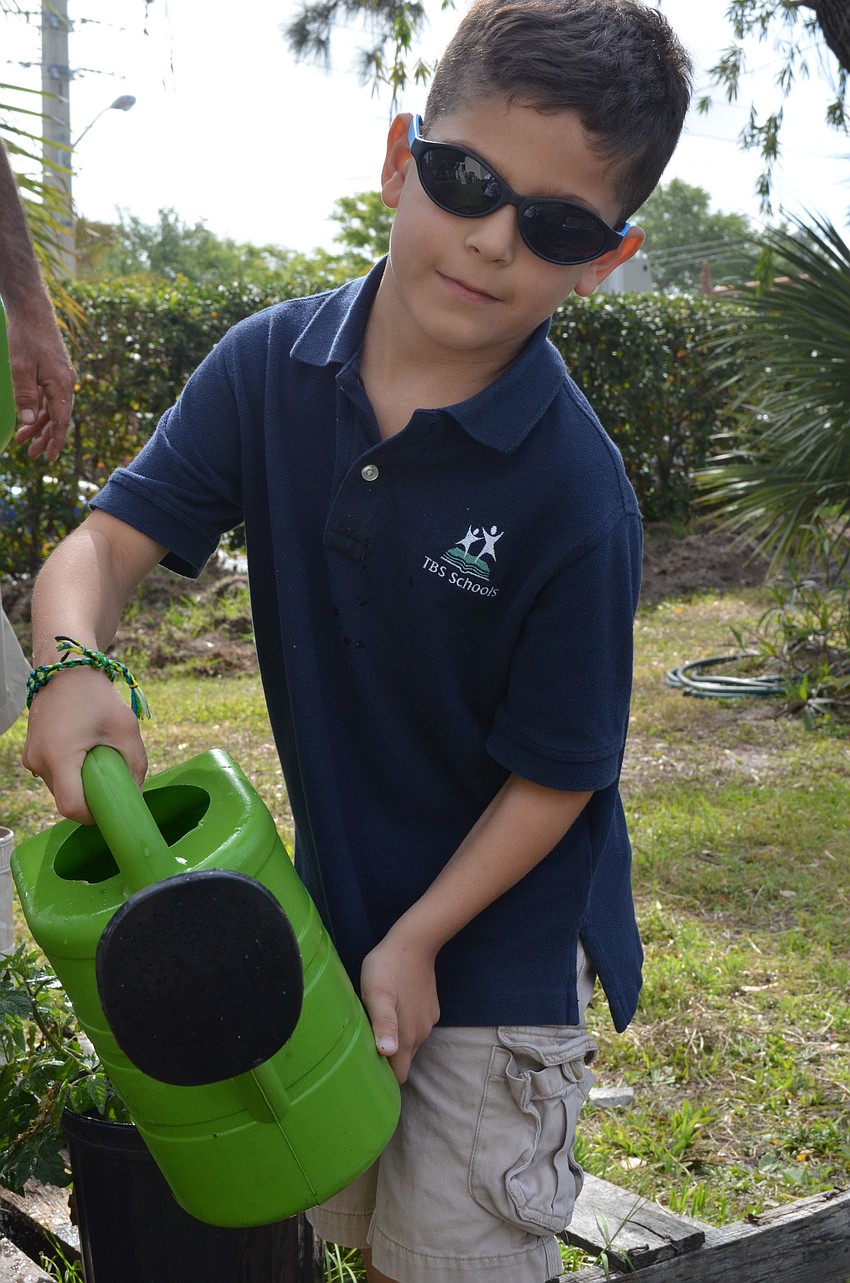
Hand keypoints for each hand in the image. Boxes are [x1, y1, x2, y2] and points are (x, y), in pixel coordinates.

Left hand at [9, 303, 75, 461]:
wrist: (33, 311)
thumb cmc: (26, 338)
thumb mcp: (20, 367)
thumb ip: (24, 396)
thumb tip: (26, 421)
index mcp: (61, 385)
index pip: (60, 421)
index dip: (55, 441)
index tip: (49, 458)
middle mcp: (65, 384)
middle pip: (58, 418)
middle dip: (45, 438)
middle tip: (32, 455)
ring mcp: (60, 378)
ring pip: (52, 409)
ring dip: (38, 426)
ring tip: (23, 441)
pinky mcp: (53, 373)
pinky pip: (48, 398)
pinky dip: (37, 410)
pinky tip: (27, 418)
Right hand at [22, 666, 147, 823]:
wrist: (66, 666)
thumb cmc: (96, 695)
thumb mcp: (125, 728)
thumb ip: (135, 765)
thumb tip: (136, 795)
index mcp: (59, 756)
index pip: (72, 807)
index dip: (94, 815)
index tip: (113, 805)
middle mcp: (38, 761)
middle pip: (66, 799)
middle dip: (91, 797)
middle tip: (113, 778)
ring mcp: (31, 757)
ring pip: (60, 789)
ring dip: (81, 784)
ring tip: (99, 758)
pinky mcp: (32, 752)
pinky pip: (54, 775)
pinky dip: (72, 772)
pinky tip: (86, 752)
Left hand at [360, 922, 440, 1084]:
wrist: (414, 942)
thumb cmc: (387, 968)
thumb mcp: (377, 995)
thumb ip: (383, 1025)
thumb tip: (388, 1053)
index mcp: (406, 1037)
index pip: (398, 1076)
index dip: (384, 1081)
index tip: (366, 1076)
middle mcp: (420, 1034)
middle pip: (402, 1061)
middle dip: (386, 1061)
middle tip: (362, 1050)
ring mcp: (427, 1021)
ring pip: (408, 1044)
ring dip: (394, 1042)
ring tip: (373, 1028)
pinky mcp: (430, 1009)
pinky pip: (415, 1027)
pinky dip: (403, 1026)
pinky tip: (391, 1010)